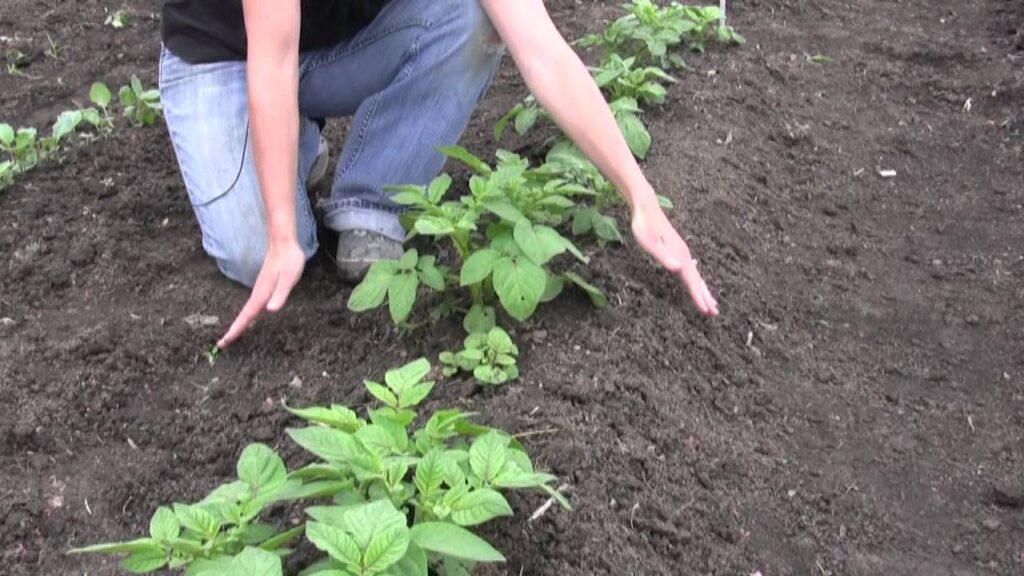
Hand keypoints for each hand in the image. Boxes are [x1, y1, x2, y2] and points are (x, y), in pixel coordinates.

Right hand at [218, 238, 305, 347]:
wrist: (283, 243)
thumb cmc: (288, 260)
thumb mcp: (289, 278)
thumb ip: (280, 294)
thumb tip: (270, 310)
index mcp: (262, 295)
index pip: (246, 316)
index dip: (235, 330)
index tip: (223, 343)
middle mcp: (258, 294)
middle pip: (243, 317)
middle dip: (233, 331)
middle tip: (222, 344)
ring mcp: (260, 290)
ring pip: (248, 311)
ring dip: (240, 324)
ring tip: (233, 336)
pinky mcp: (264, 287)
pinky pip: (253, 306)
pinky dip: (248, 315)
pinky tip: (251, 318)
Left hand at [631, 201, 718, 316]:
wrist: (646, 208)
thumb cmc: (644, 226)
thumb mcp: (650, 243)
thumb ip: (663, 257)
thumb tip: (678, 269)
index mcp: (679, 256)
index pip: (691, 281)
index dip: (699, 296)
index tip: (707, 310)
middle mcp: (684, 255)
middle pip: (697, 280)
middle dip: (705, 297)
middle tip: (714, 313)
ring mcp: (682, 252)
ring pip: (695, 276)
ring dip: (703, 290)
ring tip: (710, 302)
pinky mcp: (678, 250)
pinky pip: (690, 270)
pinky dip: (696, 280)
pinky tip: (697, 281)